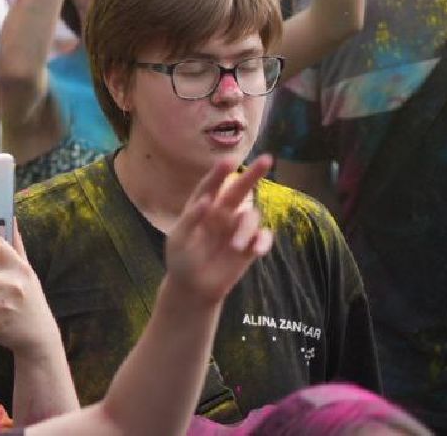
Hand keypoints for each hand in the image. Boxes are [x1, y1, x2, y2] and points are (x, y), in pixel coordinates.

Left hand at [163, 155, 273, 305]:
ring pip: (251, 216)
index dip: (219, 174)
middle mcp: (221, 214)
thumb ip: (191, 218)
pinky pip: (263, 237)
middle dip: (252, 175)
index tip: (228, 162)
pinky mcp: (249, 246)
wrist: (194, 287)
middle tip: (267, 159)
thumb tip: (207, 201)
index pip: (210, 186)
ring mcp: (237, 229)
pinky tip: (256, 250)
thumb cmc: (181, 259)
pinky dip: (263, 241)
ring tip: (235, 246)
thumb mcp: (178, 239)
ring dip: (246, 228)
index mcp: (202, 207)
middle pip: (239, 190)